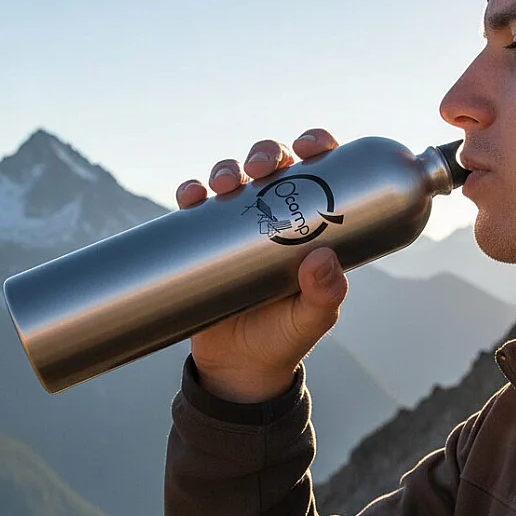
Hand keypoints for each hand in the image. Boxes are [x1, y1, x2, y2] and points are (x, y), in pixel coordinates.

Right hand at [174, 129, 347, 403]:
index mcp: (311, 225)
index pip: (320, 172)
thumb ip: (325, 295)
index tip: (310, 146)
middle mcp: (274, 216)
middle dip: (266, 153)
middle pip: (272, 165)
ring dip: (227, 167)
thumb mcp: (312, 320)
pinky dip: (190, 193)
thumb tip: (323, 259)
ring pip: (233, 178)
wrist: (236, 369)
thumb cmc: (283, 340)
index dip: (316, 146)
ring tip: (224, 183)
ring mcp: (237, 227)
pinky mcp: (203, 241)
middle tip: (260, 167)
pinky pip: (194, 207)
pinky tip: (190, 196)